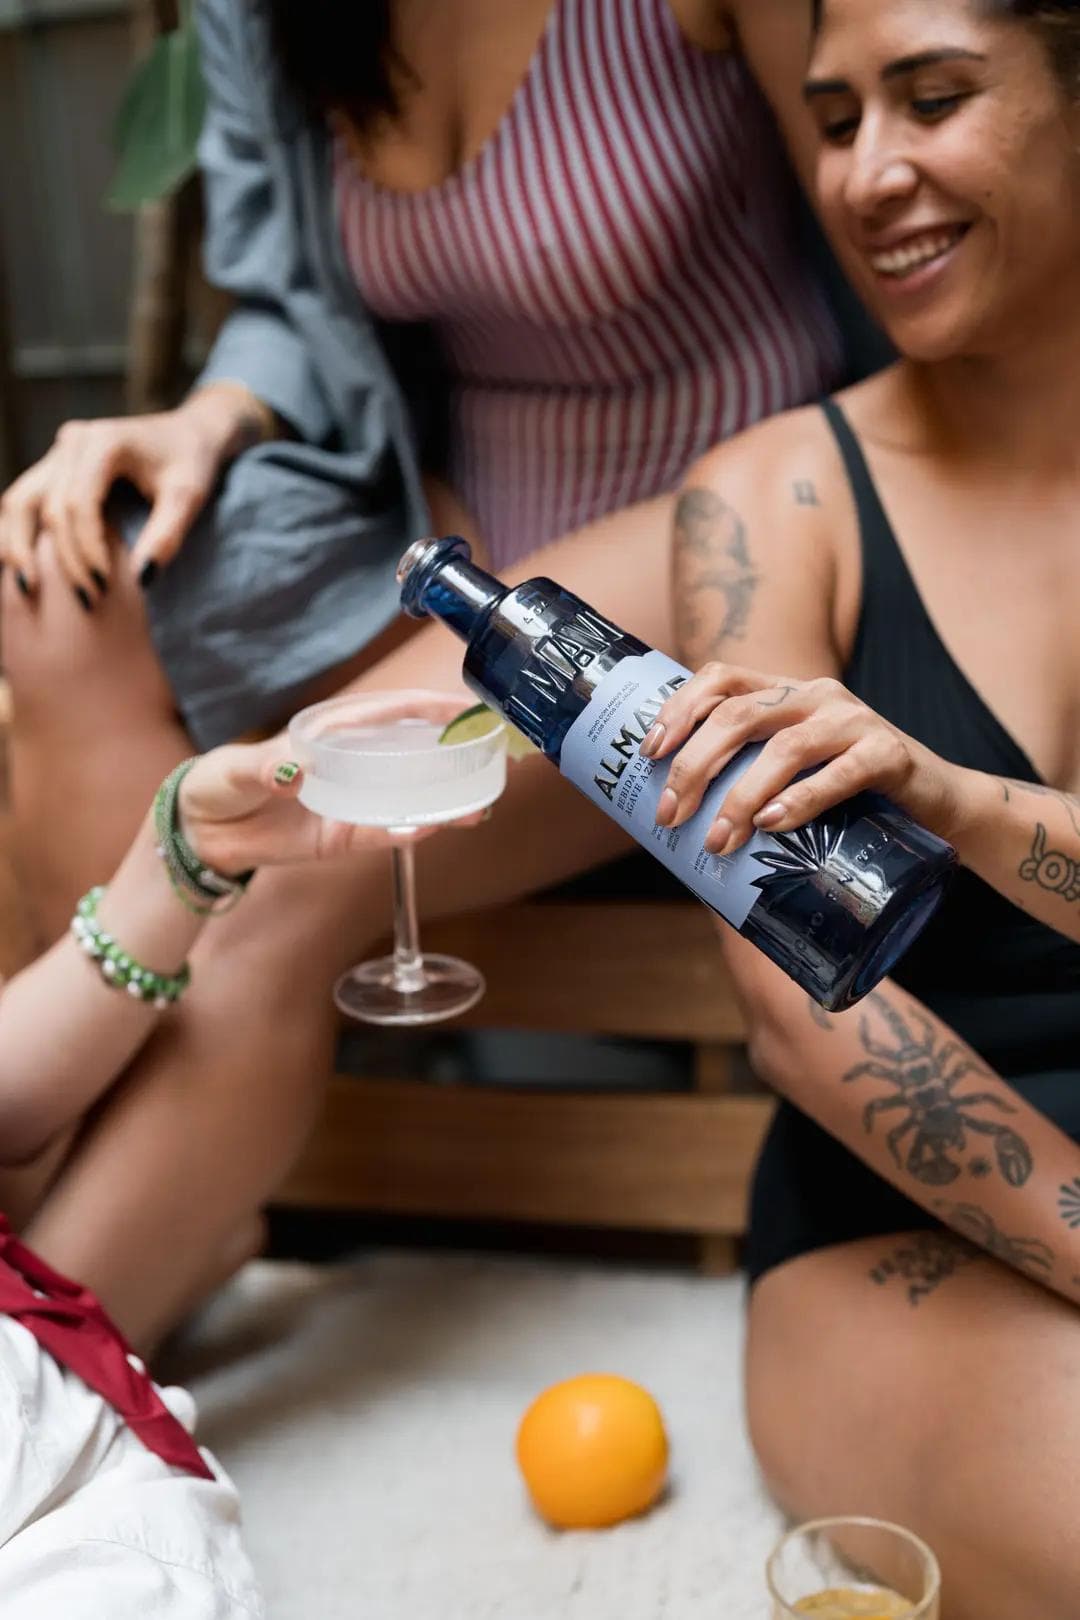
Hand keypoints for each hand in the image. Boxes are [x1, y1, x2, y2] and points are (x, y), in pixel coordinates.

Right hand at [0, 383, 269, 602]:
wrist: (189, 433)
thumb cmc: (191, 462)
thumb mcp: (190, 497)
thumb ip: (168, 535)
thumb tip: (142, 580)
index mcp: (104, 441)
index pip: (79, 503)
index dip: (86, 548)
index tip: (104, 586)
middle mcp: (73, 442)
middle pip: (50, 506)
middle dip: (65, 558)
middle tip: (87, 599)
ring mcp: (59, 452)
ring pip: (22, 500)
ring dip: (20, 545)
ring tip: (29, 588)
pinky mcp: (55, 465)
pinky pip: (25, 499)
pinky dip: (17, 532)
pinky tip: (19, 567)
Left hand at [177, 738, 486, 875]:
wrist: (199, 832)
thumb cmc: (219, 783)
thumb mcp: (238, 768)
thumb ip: (267, 768)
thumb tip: (294, 771)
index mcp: (332, 734)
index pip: (390, 714)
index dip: (431, 708)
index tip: (468, 708)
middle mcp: (350, 766)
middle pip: (411, 755)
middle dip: (453, 755)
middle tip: (492, 759)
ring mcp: (349, 802)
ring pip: (406, 799)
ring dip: (442, 803)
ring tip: (478, 807)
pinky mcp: (339, 838)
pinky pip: (378, 835)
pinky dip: (404, 834)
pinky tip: (429, 830)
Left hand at [646, 661, 966, 853]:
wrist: (938, 803)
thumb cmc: (850, 794)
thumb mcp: (794, 771)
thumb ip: (749, 773)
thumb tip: (679, 817)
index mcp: (787, 692)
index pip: (721, 679)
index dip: (679, 709)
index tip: (648, 753)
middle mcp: (817, 695)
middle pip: (738, 716)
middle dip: (693, 766)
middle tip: (670, 815)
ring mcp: (855, 720)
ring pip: (783, 748)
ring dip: (740, 797)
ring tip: (717, 841)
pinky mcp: (889, 754)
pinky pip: (840, 774)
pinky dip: (801, 800)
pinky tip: (772, 824)